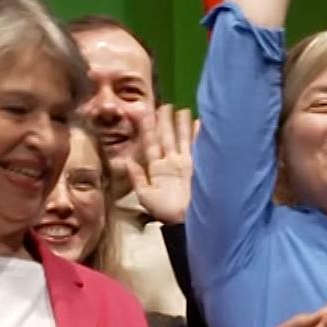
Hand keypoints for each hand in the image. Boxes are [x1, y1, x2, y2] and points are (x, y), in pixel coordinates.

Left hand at [115, 104, 196, 226]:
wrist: (188, 221)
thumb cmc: (166, 211)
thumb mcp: (146, 196)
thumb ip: (137, 178)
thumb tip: (126, 161)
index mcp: (156, 169)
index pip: (151, 144)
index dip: (147, 129)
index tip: (144, 112)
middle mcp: (171, 163)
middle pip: (167, 137)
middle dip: (165, 121)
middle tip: (165, 105)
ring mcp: (186, 163)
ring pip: (182, 139)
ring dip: (182, 125)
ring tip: (183, 110)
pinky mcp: (200, 166)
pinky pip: (198, 147)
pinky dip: (199, 136)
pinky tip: (200, 123)